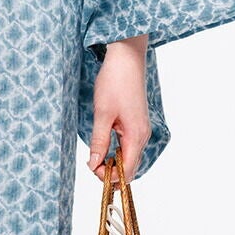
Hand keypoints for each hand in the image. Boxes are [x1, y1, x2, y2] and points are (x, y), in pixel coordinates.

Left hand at [86, 33, 150, 186]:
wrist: (127, 57)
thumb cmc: (115, 82)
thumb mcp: (102, 112)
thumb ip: (99, 140)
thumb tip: (94, 164)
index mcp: (136, 136)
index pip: (127, 172)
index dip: (110, 177)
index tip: (92, 168)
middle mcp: (142, 135)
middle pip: (130, 167)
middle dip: (111, 171)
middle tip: (91, 162)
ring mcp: (141, 128)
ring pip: (129, 156)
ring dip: (114, 160)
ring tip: (96, 153)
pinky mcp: (137, 121)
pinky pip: (129, 144)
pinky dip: (118, 149)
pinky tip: (105, 142)